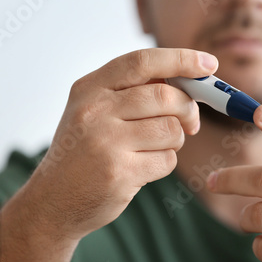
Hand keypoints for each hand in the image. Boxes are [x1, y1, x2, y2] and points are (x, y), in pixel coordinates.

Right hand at [28, 48, 217, 239]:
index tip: (208, 64)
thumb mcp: (93, 111)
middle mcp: (95, 111)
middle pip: (165, 97)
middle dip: (188, 109)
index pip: (142, 62)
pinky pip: (167, 160)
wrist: (54, 201)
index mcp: (89, 88)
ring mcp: (106, 142)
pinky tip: (144, 167)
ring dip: (175, 140)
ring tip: (156, 148)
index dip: (181, 60)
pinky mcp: (120, 172)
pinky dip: (165, 162)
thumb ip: (131, 93)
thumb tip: (187, 85)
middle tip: (190, 122)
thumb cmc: (83, 152)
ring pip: (172, 129)